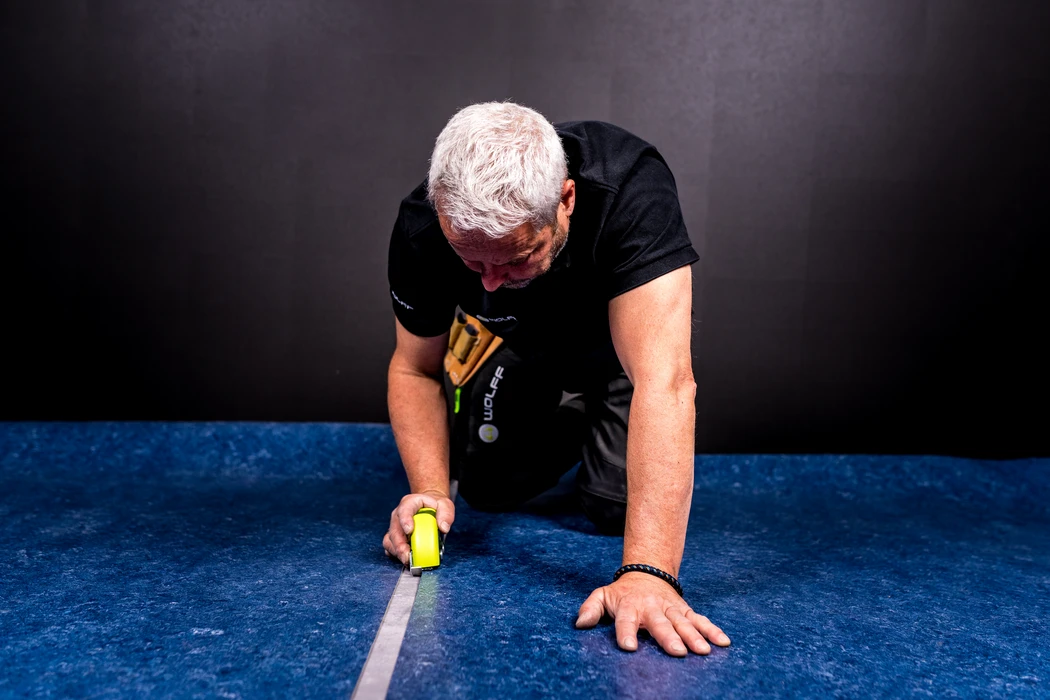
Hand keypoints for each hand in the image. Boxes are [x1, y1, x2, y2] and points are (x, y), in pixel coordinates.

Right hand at [382, 490, 455, 565]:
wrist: (428, 508)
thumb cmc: (434, 506)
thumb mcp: (445, 505)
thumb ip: (446, 514)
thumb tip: (444, 528)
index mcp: (410, 503)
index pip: (404, 510)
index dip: (405, 520)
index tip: (409, 530)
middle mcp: (398, 515)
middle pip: (395, 530)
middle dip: (400, 545)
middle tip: (408, 555)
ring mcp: (395, 527)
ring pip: (390, 540)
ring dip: (397, 552)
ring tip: (408, 560)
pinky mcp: (395, 538)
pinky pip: (391, 548)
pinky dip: (396, 555)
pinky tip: (406, 559)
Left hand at [575, 571, 730, 656]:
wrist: (646, 573)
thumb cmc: (622, 593)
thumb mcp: (602, 595)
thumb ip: (590, 608)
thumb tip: (580, 624)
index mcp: (629, 605)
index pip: (625, 620)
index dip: (626, 632)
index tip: (629, 647)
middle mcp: (652, 607)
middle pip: (660, 623)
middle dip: (669, 637)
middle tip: (677, 652)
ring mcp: (670, 608)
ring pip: (683, 622)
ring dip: (694, 636)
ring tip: (703, 650)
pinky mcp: (685, 609)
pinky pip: (700, 619)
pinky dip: (712, 629)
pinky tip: (723, 641)